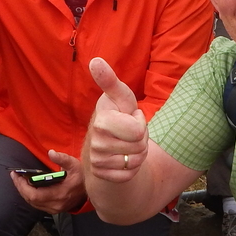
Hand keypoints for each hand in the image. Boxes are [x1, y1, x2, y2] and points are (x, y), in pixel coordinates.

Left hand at [11, 150, 86, 213]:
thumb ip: (62, 158)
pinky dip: (30, 196)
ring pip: (33, 203)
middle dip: (20, 188)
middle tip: (15, 176)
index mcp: (59, 194)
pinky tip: (28, 187)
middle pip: (31, 200)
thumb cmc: (82, 176)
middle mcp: (55, 204)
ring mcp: (55, 209)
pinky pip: (38, 205)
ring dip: (24, 192)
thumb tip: (51, 152)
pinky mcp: (54, 209)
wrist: (92, 189)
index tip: (16, 175)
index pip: (34, 195)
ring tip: (19, 180)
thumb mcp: (74, 164)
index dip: (22, 186)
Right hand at [85, 57, 148, 182]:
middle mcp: (95, 142)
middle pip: (139, 147)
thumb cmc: (118, 113)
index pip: (138, 130)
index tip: (130, 117)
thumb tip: (95, 60)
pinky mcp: (101, 175)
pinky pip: (129, 175)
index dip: (140, 123)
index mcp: (101, 120)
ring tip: (126, 143)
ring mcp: (96, 160)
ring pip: (135, 162)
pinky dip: (131, 168)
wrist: (107, 141)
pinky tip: (122, 157)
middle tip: (129, 132)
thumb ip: (109, 80)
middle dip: (141, 139)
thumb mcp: (120, 95)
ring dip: (137, 153)